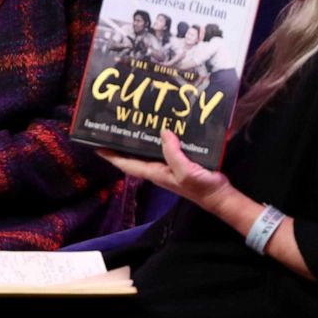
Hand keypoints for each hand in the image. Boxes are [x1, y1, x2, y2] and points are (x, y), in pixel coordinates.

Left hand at [97, 129, 232, 214]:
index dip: (112, 156)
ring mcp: (170, 165)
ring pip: (151, 150)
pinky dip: (163, 137)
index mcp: (155, 173)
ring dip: (143, 138)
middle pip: (135, 155)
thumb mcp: (185, 171)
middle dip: (124, 144)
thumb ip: (173, 153)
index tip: (97, 146)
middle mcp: (158, 169)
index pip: (127, 164)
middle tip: (115, 125)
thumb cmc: (201, 187)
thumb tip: (162, 132)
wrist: (220, 196)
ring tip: (136, 120)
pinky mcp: (181, 160)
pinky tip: (165, 125)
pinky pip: (168, 147)